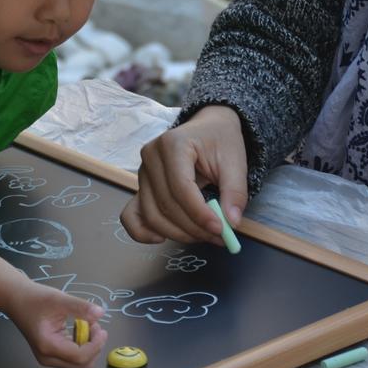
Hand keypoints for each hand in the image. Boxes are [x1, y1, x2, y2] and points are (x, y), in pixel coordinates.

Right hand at [5, 282, 106, 367]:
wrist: (17, 300)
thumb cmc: (35, 298)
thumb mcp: (59, 299)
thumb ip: (80, 307)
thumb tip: (101, 313)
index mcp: (48, 346)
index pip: (80, 357)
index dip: (96, 345)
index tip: (101, 327)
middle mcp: (48, 358)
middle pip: (82, 365)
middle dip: (94, 347)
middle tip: (94, 326)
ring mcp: (49, 359)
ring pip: (80, 364)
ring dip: (89, 347)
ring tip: (86, 325)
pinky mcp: (51, 355)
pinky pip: (74, 358)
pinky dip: (82, 346)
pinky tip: (79, 329)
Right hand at [120, 105, 248, 246]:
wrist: (208, 128)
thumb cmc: (221, 141)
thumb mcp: (236, 161)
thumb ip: (235, 192)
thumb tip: (231, 223)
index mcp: (172, 144)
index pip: (181, 187)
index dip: (200, 213)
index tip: (221, 229)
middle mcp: (150, 157)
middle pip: (166, 204)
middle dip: (193, 227)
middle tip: (220, 237)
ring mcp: (142, 173)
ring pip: (152, 215)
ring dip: (178, 233)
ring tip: (204, 236)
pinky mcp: (141, 187)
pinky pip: (131, 215)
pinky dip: (143, 232)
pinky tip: (162, 238)